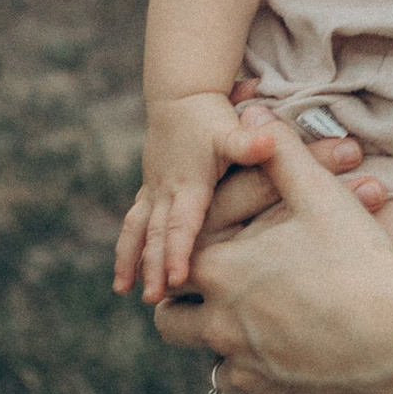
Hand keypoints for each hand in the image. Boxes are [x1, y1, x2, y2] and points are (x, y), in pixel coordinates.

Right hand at [117, 92, 280, 303]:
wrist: (182, 95)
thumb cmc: (213, 115)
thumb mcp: (232, 128)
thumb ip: (249, 141)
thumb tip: (269, 142)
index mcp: (189, 183)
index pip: (181, 223)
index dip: (178, 251)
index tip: (177, 278)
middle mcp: (166, 190)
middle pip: (155, 234)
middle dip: (152, 267)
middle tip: (153, 298)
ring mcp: (153, 190)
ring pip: (136, 229)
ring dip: (130, 259)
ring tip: (122, 289)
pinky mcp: (149, 190)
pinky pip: (133, 221)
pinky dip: (126, 246)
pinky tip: (123, 273)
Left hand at [154, 126, 392, 393]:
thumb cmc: (360, 263)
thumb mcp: (322, 198)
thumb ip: (282, 154)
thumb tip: (254, 112)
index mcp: (221, 275)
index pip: (172, 268)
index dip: (181, 259)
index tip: (197, 256)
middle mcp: (219, 330)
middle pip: (171, 325)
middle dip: (184, 312)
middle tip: (211, 301)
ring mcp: (245, 374)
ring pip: (213, 367)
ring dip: (227, 350)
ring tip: (257, 334)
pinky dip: (270, 383)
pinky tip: (299, 367)